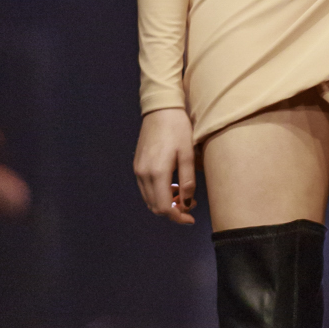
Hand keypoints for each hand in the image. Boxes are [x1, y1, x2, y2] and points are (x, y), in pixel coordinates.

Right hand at [134, 107, 197, 223]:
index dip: (177, 217)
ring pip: (149, 199)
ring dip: (165, 203)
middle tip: (190, 206)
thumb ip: (187, 181)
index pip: (163, 207)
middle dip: (172, 211)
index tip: (191, 218)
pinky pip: (146, 188)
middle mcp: (143, 174)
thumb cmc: (178, 129)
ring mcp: (138, 169)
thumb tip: (187, 202)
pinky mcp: (137, 165)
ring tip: (182, 195)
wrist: (161, 109)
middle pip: (154, 206)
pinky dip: (158, 193)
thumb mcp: (188, 154)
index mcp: (156, 173)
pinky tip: (172, 185)